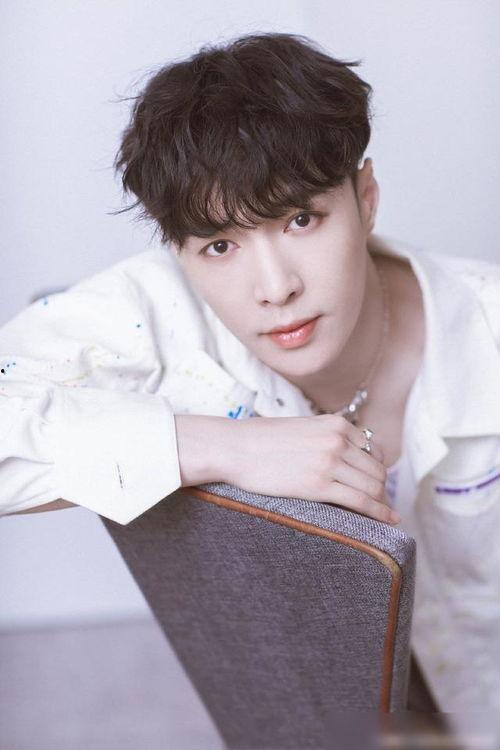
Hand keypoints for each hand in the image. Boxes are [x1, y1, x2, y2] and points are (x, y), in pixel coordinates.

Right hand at [227, 413, 400, 524]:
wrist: (234, 448)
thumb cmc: (261, 441)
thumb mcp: (302, 428)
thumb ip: (326, 438)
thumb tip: (344, 456)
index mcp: (335, 424)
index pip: (374, 451)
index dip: (378, 471)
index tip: (376, 485)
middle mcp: (337, 440)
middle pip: (377, 470)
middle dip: (381, 490)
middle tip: (379, 505)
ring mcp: (329, 462)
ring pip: (372, 486)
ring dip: (380, 503)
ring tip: (381, 515)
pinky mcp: (318, 485)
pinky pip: (361, 501)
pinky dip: (380, 513)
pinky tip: (390, 521)